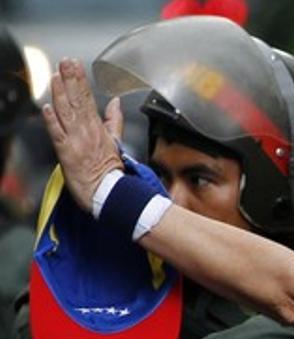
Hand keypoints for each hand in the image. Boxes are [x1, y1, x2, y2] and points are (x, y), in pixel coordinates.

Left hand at [41, 58, 123, 209]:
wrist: (108, 192)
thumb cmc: (110, 170)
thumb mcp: (116, 141)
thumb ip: (113, 120)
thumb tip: (116, 103)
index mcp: (97, 128)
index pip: (88, 98)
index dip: (80, 80)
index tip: (75, 65)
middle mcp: (86, 131)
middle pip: (77, 101)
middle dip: (71, 80)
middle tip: (66, 62)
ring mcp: (76, 141)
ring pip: (67, 113)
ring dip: (61, 93)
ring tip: (56, 76)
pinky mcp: (66, 152)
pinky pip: (58, 134)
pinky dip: (52, 120)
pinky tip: (47, 107)